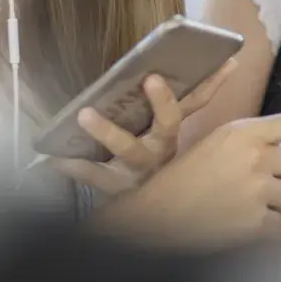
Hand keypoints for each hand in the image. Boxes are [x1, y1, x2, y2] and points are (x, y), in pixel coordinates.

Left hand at [48, 59, 236, 194]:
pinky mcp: (117, 188)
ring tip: (84, 113)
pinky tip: (53, 159)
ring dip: (107, 131)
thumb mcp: (165, 142)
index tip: (227, 62)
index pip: (197, 103)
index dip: (212, 83)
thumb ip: (169, 111)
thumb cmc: (153, 169)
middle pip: (168, 124)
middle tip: (152, 78)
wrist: (147, 219)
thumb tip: (181, 75)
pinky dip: (75, 166)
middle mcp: (162, 151)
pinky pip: (96, 176)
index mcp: (173, 134)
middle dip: (163, 102)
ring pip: (128, 150)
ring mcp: (140, 170)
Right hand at [96, 108, 280, 249]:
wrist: (155, 215)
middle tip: (244, 182)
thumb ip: (252, 140)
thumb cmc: (184, 176)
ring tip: (237, 203)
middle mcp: (255, 157)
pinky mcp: (255, 222)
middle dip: (277, 175)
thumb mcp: (216, 142)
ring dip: (271, 203)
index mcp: (244, 132)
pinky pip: (280, 225)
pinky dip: (264, 228)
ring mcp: (256, 191)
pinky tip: (238, 223)